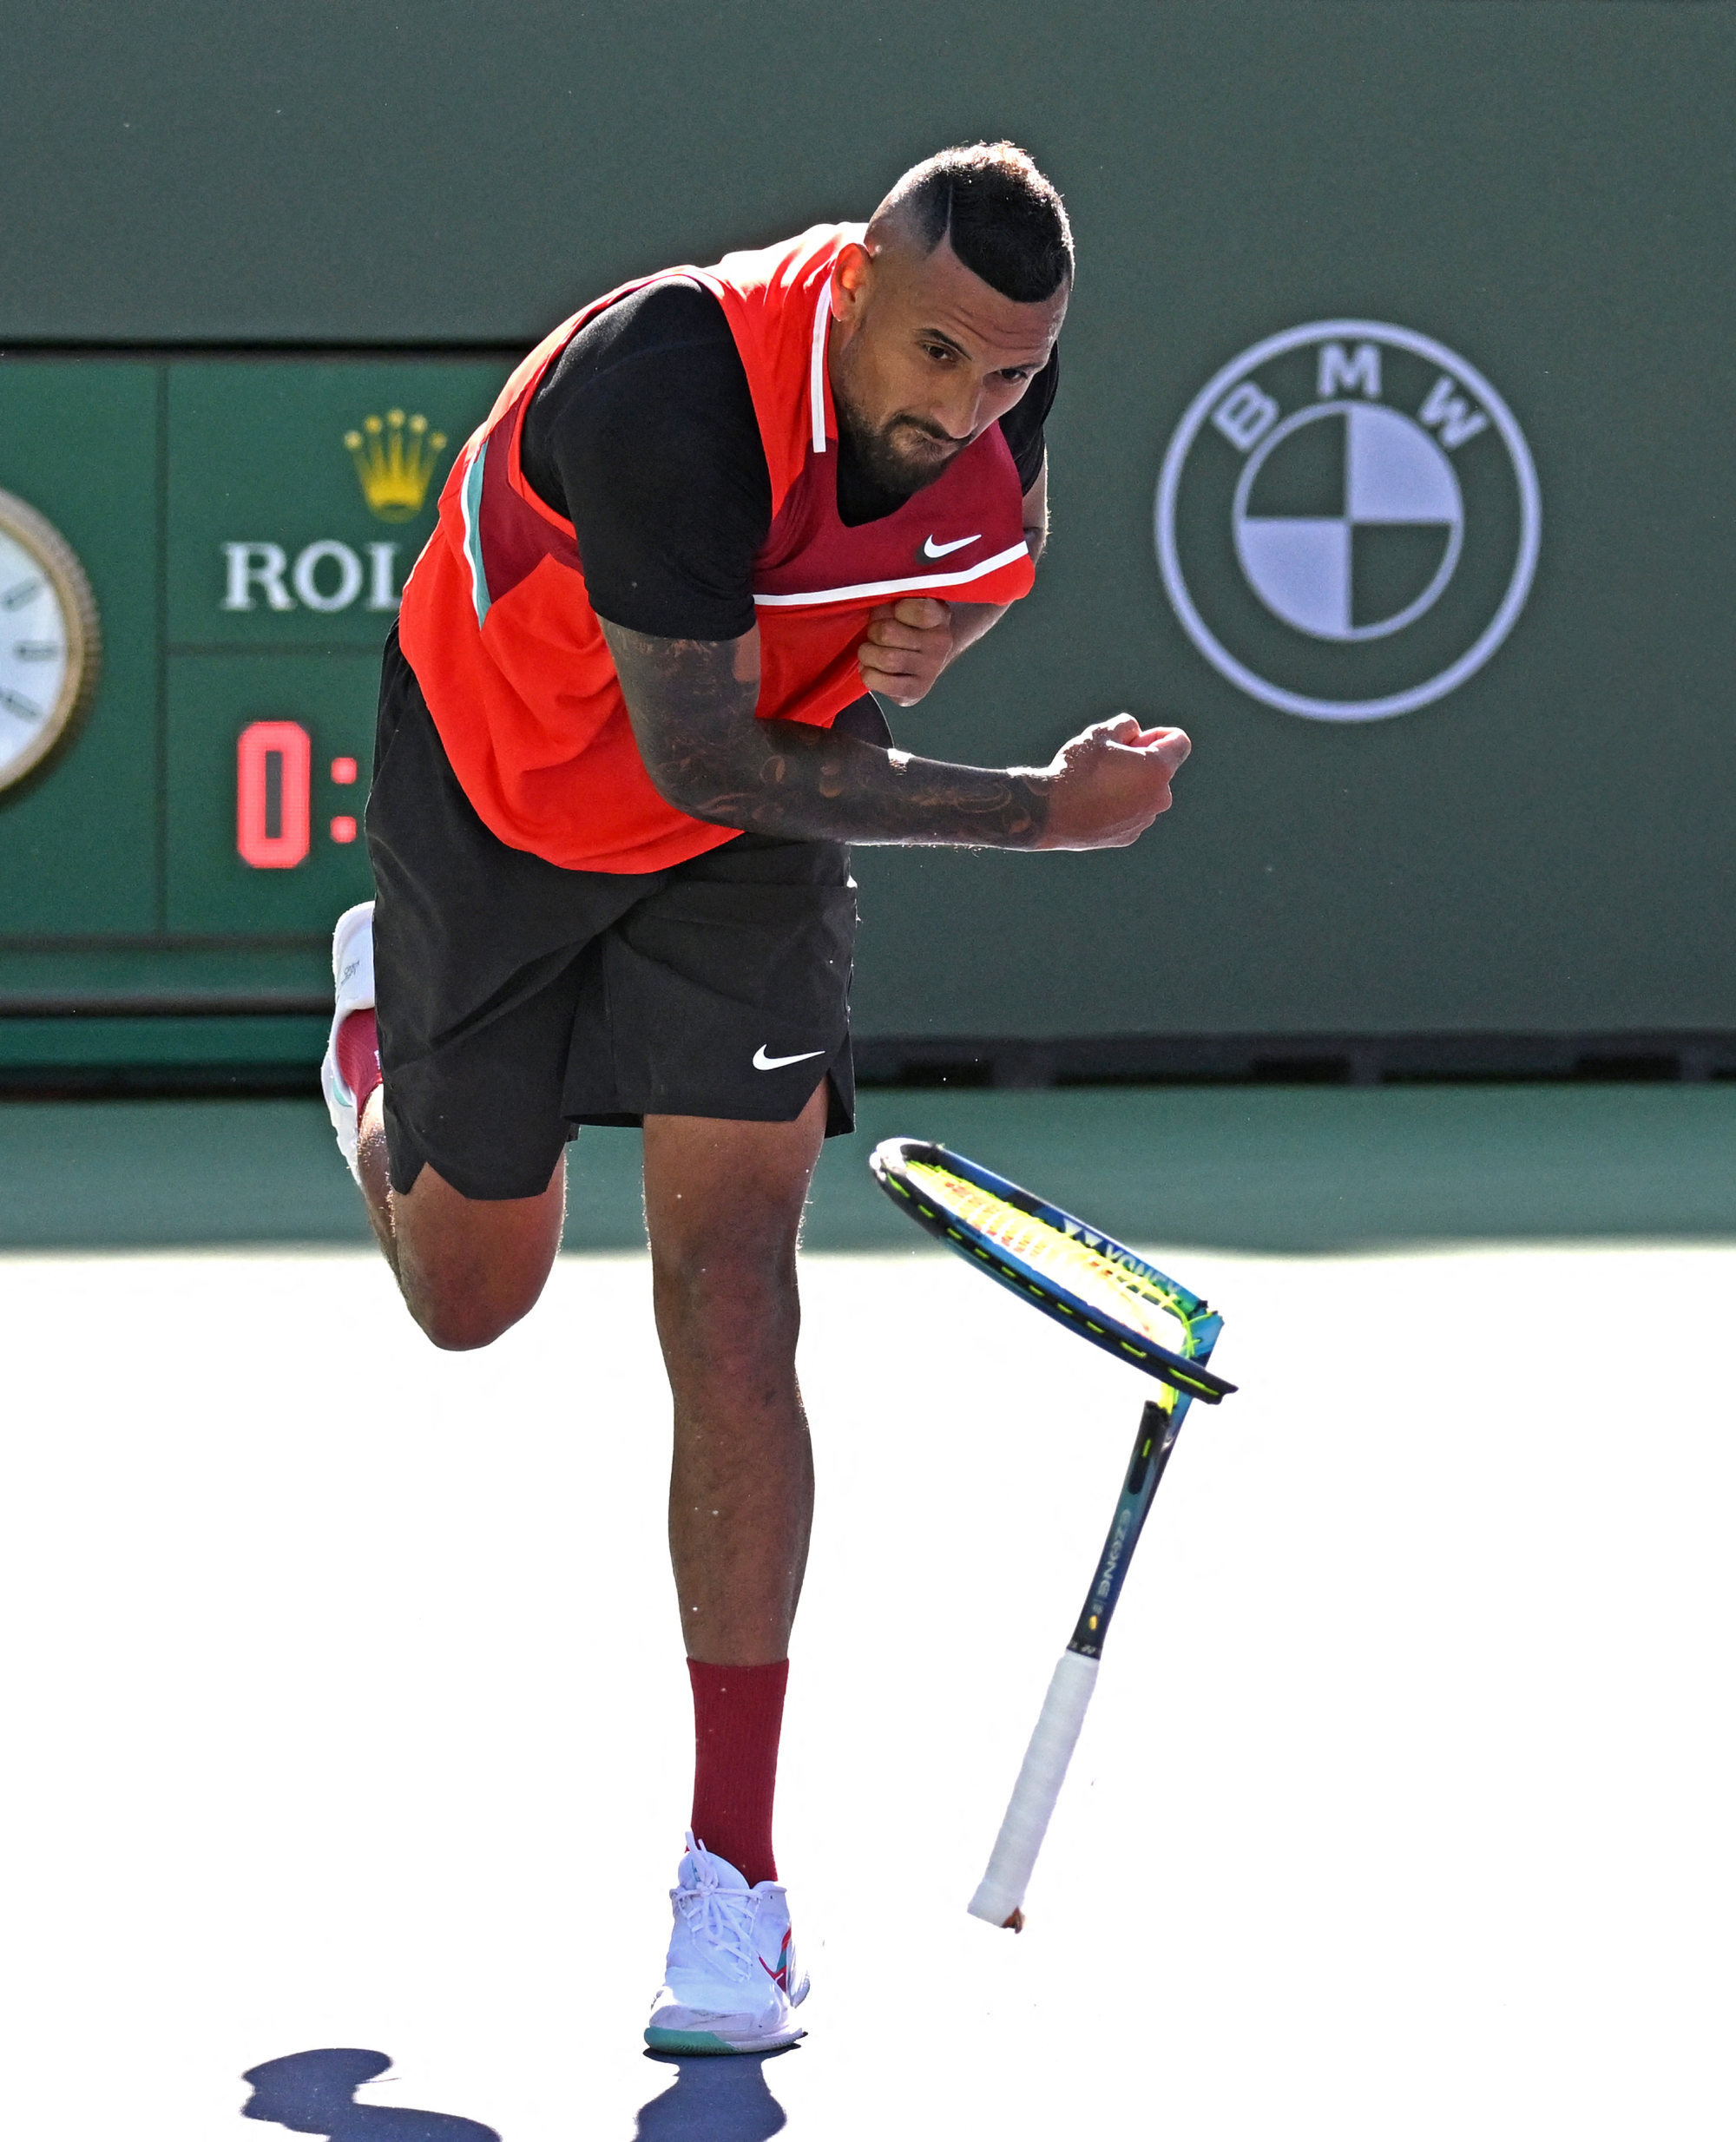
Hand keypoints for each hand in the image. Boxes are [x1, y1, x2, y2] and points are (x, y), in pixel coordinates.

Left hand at [857, 597, 953, 705]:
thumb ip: (891, 600)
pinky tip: (872, 668)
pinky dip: (867, 673)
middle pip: (888, 633)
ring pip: (885, 659)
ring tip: (869, 651)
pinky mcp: (916, 691)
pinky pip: (879, 681)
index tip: (895, 611)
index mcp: (940, 616)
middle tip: (874, 633)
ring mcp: (931, 670)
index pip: (921, 610)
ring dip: (867, 653)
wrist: (925, 658)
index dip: (897, 608)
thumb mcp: (903, 604)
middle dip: (873, 631)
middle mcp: (940, 644)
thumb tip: (875, 608)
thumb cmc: (907, 626)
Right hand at [1024, 715, 1191, 849]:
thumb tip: (1133, 732)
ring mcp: (1145, 820)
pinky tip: (1093, 802)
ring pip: (1145, 793)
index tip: (1136, 738)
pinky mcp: (1129, 836)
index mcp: (1158, 769)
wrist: (1049, 813)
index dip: (1159, 734)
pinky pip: (1131, 813)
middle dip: (1142, 761)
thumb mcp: (1099, 733)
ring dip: (1130, 784)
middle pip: (1161, 770)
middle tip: (1109, 759)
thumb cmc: (1075, 770)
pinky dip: (1120, 805)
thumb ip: (1125, 725)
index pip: (1179, 743)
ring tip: (1096, 783)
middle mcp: (1159, 798)